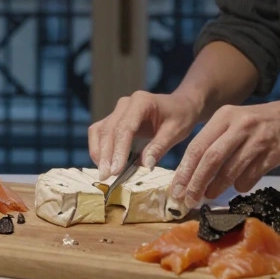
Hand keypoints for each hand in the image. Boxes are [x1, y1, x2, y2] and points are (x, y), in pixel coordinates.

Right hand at [88, 90, 202, 177]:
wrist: (179, 106)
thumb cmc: (180, 117)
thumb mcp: (175, 132)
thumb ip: (159, 146)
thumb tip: (145, 165)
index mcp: (141, 102)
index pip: (125, 127)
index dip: (119, 150)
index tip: (116, 170)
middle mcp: (125, 104)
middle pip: (109, 130)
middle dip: (105, 155)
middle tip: (105, 176)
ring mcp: (117, 111)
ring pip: (100, 131)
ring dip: (99, 153)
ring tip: (103, 173)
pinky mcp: (114, 119)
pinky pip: (100, 132)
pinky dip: (99, 148)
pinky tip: (104, 164)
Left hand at [171, 98, 279, 206]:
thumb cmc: (259, 124)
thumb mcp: (234, 122)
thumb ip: (215, 141)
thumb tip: (191, 172)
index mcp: (224, 116)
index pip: (197, 146)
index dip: (185, 170)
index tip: (176, 189)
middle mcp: (239, 125)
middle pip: (210, 159)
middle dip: (197, 182)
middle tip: (189, 200)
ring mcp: (257, 139)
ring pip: (230, 169)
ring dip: (217, 187)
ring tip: (209, 196)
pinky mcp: (272, 153)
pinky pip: (251, 176)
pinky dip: (241, 186)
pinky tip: (238, 188)